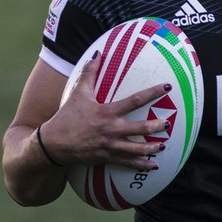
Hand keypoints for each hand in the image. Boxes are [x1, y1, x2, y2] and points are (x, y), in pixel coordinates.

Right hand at [40, 52, 174, 170]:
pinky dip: (142, 165)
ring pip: (137, 148)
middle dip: (157, 126)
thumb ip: (89, 73)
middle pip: (141, 128)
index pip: (135, 100)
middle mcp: (111, 130)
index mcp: (107, 112)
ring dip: (152, 147)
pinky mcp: (107, 158)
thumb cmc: (67, 117)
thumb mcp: (78, 93)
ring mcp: (110, 146)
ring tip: (163, 145)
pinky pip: (128, 163)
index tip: (167, 87)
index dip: (153, 92)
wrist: (54, 144)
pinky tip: (153, 166)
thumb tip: (97, 54)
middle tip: (168, 123)